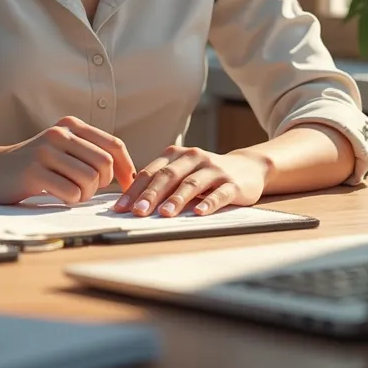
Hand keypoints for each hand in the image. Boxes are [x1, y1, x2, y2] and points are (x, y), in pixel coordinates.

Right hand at [0, 116, 135, 205]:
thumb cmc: (36, 164)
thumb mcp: (63, 148)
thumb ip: (90, 153)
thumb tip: (130, 175)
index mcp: (72, 125)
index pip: (114, 145)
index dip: (125, 168)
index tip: (126, 184)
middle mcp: (60, 133)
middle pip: (104, 163)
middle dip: (102, 183)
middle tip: (88, 189)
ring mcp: (46, 150)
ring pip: (89, 178)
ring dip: (85, 194)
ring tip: (72, 193)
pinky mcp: (34, 171)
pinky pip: (70, 192)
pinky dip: (71, 200)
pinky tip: (60, 197)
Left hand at [112, 144, 268, 216]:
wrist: (247, 167)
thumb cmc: (205, 174)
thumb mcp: (182, 172)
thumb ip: (161, 182)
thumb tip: (131, 203)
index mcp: (176, 154)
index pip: (151, 172)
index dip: (134, 189)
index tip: (121, 207)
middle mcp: (193, 157)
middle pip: (168, 176)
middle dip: (152, 194)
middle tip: (138, 211)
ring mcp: (213, 169)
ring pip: (191, 184)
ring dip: (177, 199)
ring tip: (165, 213)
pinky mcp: (232, 183)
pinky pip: (219, 193)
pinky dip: (209, 203)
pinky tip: (200, 213)